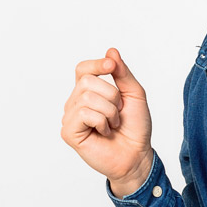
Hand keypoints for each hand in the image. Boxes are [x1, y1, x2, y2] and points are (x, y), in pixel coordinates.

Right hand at [61, 47, 153, 195]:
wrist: (137, 155)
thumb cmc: (135, 127)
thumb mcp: (134, 94)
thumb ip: (123, 73)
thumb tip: (111, 51)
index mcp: (88, 92)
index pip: (82, 69)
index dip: (96, 64)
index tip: (111, 65)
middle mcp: (75, 103)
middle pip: (87, 81)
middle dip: (111, 95)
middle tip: (118, 112)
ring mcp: (70, 118)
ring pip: (87, 97)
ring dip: (109, 111)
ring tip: (112, 124)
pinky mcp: (69, 132)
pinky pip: (84, 113)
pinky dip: (101, 122)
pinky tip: (104, 132)